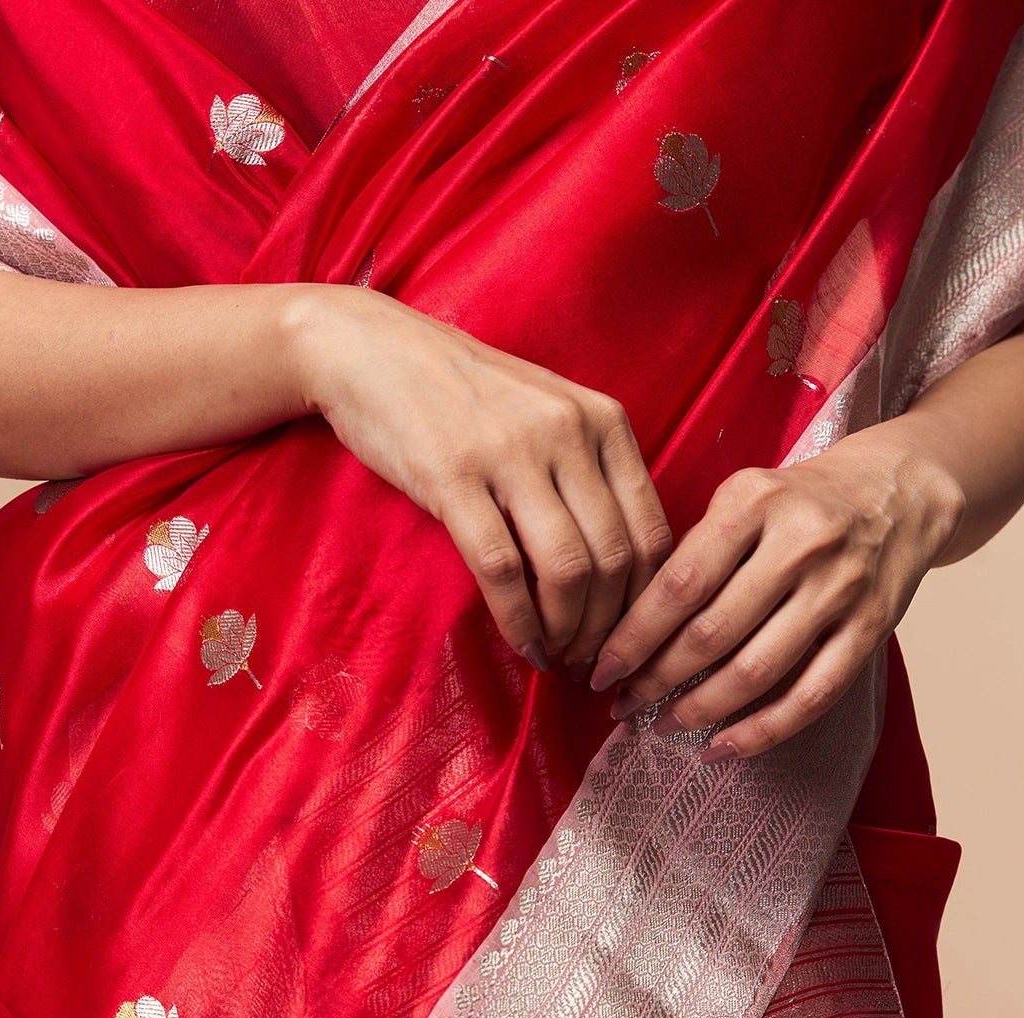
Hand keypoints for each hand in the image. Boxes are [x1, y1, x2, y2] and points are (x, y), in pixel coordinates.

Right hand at [288, 285, 671, 671]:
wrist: (372, 351)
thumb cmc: (463, 394)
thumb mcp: (548, 414)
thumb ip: (591, 473)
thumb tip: (622, 568)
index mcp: (604, 421)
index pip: (651, 530)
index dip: (647, 601)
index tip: (627, 638)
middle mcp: (569, 433)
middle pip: (615, 559)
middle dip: (608, 628)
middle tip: (591, 661)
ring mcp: (511, 454)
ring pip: (568, 570)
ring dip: (568, 631)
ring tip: (559, 655)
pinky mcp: (454, 479)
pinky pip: (503, 570)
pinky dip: (519, 621)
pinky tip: (523, 644)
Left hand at [587, 423, 965, 758]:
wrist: (902, 490)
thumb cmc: (801, 502)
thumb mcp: (745, 497)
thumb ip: (696, 551)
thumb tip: (631, 630)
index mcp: (754, 503)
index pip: (678, 584)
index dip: (633, 637)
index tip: (601, 671)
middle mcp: (800, 544)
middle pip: (712, 633)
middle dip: (656, 679)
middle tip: (623, 705)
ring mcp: (840, 589)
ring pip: (756, 669)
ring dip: (699, 709)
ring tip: (662, 725)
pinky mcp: (871, 628)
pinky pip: (810, 696)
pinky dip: (761, 731)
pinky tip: (721, 748)